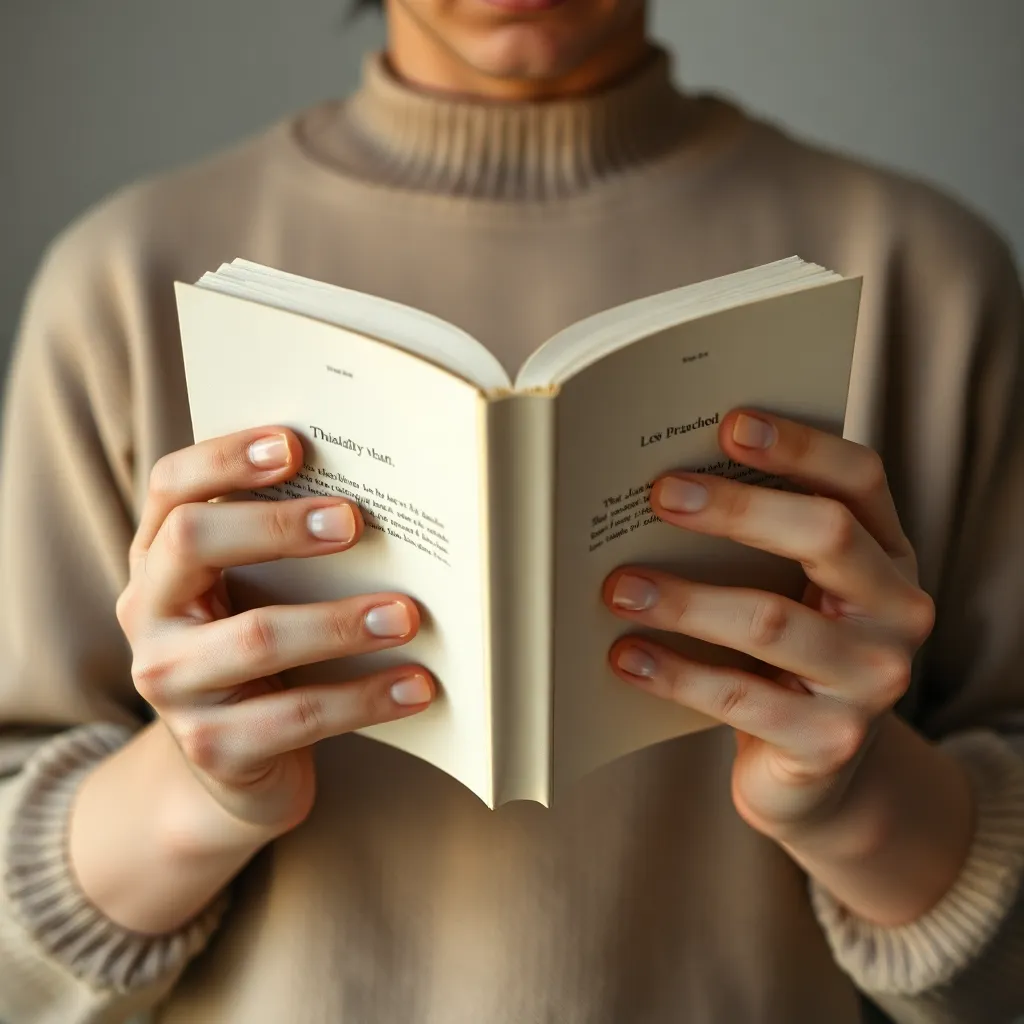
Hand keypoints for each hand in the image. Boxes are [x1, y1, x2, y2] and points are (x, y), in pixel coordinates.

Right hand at [117, 426, 433, 837]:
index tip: (293, 445)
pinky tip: (417, 686)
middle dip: (278, 525)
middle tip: (356, 522)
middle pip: (193, 543)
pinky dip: (366, 699)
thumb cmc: (262, 644)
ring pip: (255, 638)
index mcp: (160, 557)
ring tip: (409, 614)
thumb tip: (380, 494)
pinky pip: (297, 718)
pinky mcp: (214, 747)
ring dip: (341, 622)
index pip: (171, 486)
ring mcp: (173, 685)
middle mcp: (150, 613)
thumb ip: (286, 541)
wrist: (237, 760)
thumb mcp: (256, 588)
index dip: (225, 458)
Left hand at [603, 410, 935, 840]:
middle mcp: (897, 610)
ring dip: (684, 600)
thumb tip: (657, 486)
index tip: (730, 422)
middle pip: (826, 534)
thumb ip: (754, 539)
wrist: (813, 769)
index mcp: (886, 552)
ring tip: (616, 587)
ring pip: (772, 622)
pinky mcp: (831, 744)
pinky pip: (741, 699)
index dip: (799, 446)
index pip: (859, 478)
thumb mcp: (787, 588)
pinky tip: (625, 657)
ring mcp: (873, 681)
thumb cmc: (782, 654)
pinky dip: (675, 674)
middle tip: (659, 494)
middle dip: (737, 509)